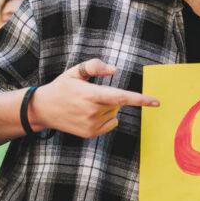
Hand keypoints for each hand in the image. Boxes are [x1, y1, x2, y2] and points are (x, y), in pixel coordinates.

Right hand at [30, 59, 158, 137]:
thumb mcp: (75, 71)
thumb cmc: (62, 88)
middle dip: (109, 98)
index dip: (140, 100)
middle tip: (89, 96)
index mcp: (91, 95)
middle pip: (118, 104)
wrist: (43, 109)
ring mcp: (92, 125)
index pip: (121, 97)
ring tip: (85, 106)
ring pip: (114, 114)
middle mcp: (92, 112)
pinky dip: (105, 118)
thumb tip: (114, 70)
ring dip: (106, 108)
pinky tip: (88, 115)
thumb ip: (95, 66)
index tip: (156, 102)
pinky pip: (111, 124)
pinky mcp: (91, 134)